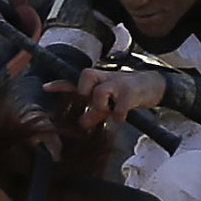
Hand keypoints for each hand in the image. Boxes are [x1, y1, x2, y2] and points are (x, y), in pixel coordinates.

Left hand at [54, 65, 173, 132]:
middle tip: (93, 103)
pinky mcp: (131, 92)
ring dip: (101, 106)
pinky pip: (119, 106)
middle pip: (85, 76)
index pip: (76, 80)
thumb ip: (94, 112)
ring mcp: (118, 83)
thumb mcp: (109, 102)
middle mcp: (106, 77)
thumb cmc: (128, 94)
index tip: (46, 88)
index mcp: (98, 80)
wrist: (154, 86)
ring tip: (110, 112)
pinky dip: (118, 115)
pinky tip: (121, 118)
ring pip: (100, 92)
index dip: (60, 84)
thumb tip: (82, 124)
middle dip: (85, 92)